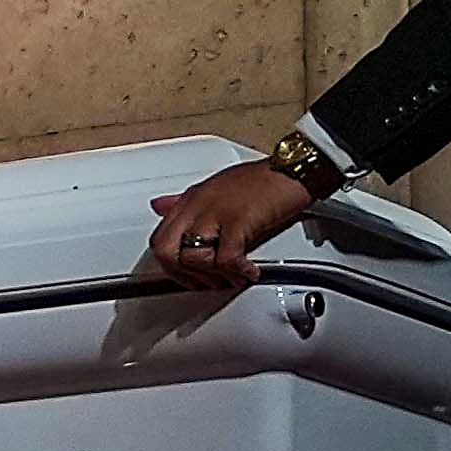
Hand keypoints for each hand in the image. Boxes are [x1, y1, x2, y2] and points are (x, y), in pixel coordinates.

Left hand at [146, 157, 318, 284]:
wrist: (292, 169)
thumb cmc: (259, 181)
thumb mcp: (212, 188)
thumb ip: (183, 202)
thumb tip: (159, 207)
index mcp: (190, 200)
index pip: (159, 237)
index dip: (170, 264)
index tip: (188, 274)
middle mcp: (198, 205)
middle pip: (165, 250)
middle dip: (183, 274)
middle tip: (206, 280)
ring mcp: (216, 212)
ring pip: (190, 257)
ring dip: (212, 276)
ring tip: (230, 276)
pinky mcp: (238, 221)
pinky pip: (225, 259)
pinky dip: (238, 272)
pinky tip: (248, 271)